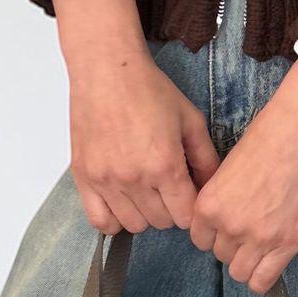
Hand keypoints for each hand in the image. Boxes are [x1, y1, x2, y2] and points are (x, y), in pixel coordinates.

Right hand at [51, 0, 220, 234]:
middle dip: (170, 209)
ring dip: (144, 213)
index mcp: (166, 166)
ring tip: (145, 190)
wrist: (107, 72)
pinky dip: (114, 218)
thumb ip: (206, 158)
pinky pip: (100, 221)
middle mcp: (135, 179)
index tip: (189, 194)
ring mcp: (106, 181)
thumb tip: (213, 188)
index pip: (185, 216)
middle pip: (160, 223)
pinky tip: (122, 200)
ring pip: (132, 225)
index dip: (192, 208)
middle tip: (168, 187)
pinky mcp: (83, 178)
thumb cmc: (150, 90)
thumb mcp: (190, 120)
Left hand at [189, 58, 297, 293]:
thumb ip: (222, 198)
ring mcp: (260, 238)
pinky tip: (269, 263)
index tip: (227, 226)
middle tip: (250, 228)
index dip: (215, 233)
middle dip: (233, 245)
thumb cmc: (268, 137)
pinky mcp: (289, 243)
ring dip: (248, 261)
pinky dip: (262, 279)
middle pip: (221, 255)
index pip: (200, 239)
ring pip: (240, 272)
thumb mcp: (229, 168)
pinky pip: (264, 281)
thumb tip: (225, 217)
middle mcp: (229, 226)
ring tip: (261, 244)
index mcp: (209, 204)